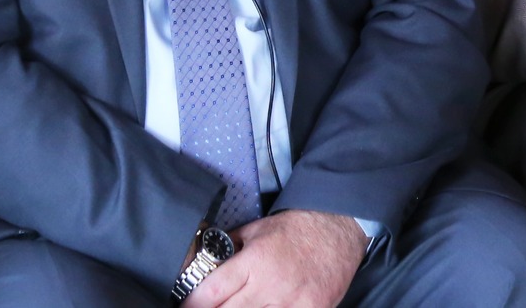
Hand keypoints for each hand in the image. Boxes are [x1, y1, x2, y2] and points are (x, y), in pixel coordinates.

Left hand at [185, 210, 365, 307]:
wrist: (340, 226)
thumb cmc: (296, 228)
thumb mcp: (257, 229)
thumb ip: (231, 248)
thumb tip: (205, 263)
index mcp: (253, 261)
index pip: (211, 292)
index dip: (192, 304)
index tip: (186, 306)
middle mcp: (270, 285)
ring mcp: (292, 303)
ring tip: (242, 306)